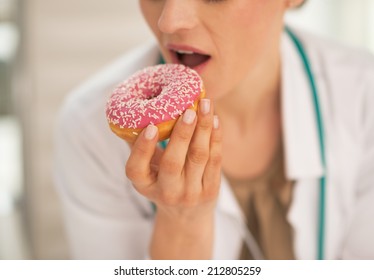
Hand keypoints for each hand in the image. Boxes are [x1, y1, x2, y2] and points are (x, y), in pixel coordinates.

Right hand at [126, 98, 221, 219]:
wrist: (186, 215)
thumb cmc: (162, 182)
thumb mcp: (147, 171)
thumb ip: (141, 148)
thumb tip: (132, 114)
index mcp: (144, 186)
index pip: (136, 169)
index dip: (142, 148)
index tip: (150, 126)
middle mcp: (166, 192)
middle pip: (173, 163)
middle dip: (182, 134)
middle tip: (189, 110)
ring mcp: (190, 194)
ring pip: (199, 157)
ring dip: (203, 129)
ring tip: (206, 106)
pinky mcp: (210, 191)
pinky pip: (215, 160)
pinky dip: (215, 138)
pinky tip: (215, 120)